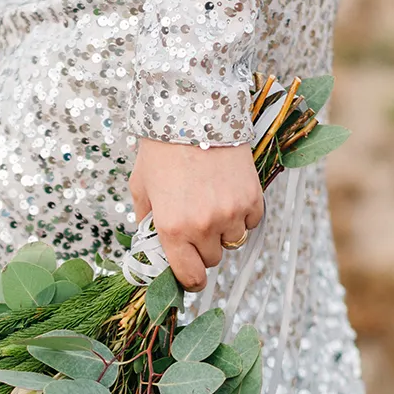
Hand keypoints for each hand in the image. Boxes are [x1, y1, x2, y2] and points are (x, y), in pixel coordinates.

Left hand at [129, 138, 264, 289]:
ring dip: (224, 230)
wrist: (193, 113)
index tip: (192, 276)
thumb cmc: (161, 151)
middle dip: (203, 247)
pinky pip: (251, 222)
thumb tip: (152, 245)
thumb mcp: (141, 188)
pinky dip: (243, 214)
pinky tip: (229, 194)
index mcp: (172, 230)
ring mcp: (230, 212)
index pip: (189, 276)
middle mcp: (203, 226)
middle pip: (212, 259)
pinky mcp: (252, 197)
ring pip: (233, 242)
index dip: (190, 280)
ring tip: (212, 203)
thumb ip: (147, 221)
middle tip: (196, 223)